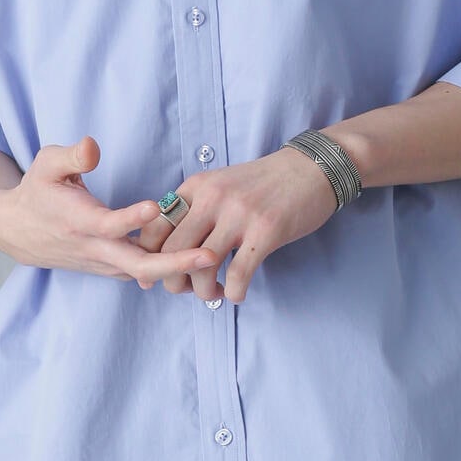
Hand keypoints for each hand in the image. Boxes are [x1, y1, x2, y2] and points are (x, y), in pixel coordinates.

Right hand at [0, 135, 221, 284]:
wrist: (18, 231)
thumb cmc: (37, 191)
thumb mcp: (46, 164)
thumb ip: (72, 156)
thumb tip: (93, 145)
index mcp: (79, 221)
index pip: (108, 225)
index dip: (132, 219)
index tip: (156, 208)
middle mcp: (94, 248)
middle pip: (137, 264)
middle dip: (175, 263)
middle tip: (209, 255)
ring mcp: (103, 262)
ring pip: (143, 273)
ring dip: (178, 270)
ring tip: (216, 263)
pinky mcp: (110, 267)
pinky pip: (142, 272)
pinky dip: (168, 270)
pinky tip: (199, 264)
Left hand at [133, 146, 339, 302]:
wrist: (310, 168)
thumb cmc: (264, 183)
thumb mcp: (221, 184)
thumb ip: (196, 208)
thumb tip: (170, 247)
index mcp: (197, 186)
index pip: (156, 226)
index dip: (149, 257)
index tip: (156, 276)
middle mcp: (213, 197)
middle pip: (173, 251)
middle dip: (173, 281)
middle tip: (186, 290)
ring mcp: (239, 213)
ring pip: (202, 267)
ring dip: (204, 291)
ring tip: (214, 293)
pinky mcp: (266, 230)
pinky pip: (239, 274)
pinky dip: (234, 292)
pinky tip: (238, 293)